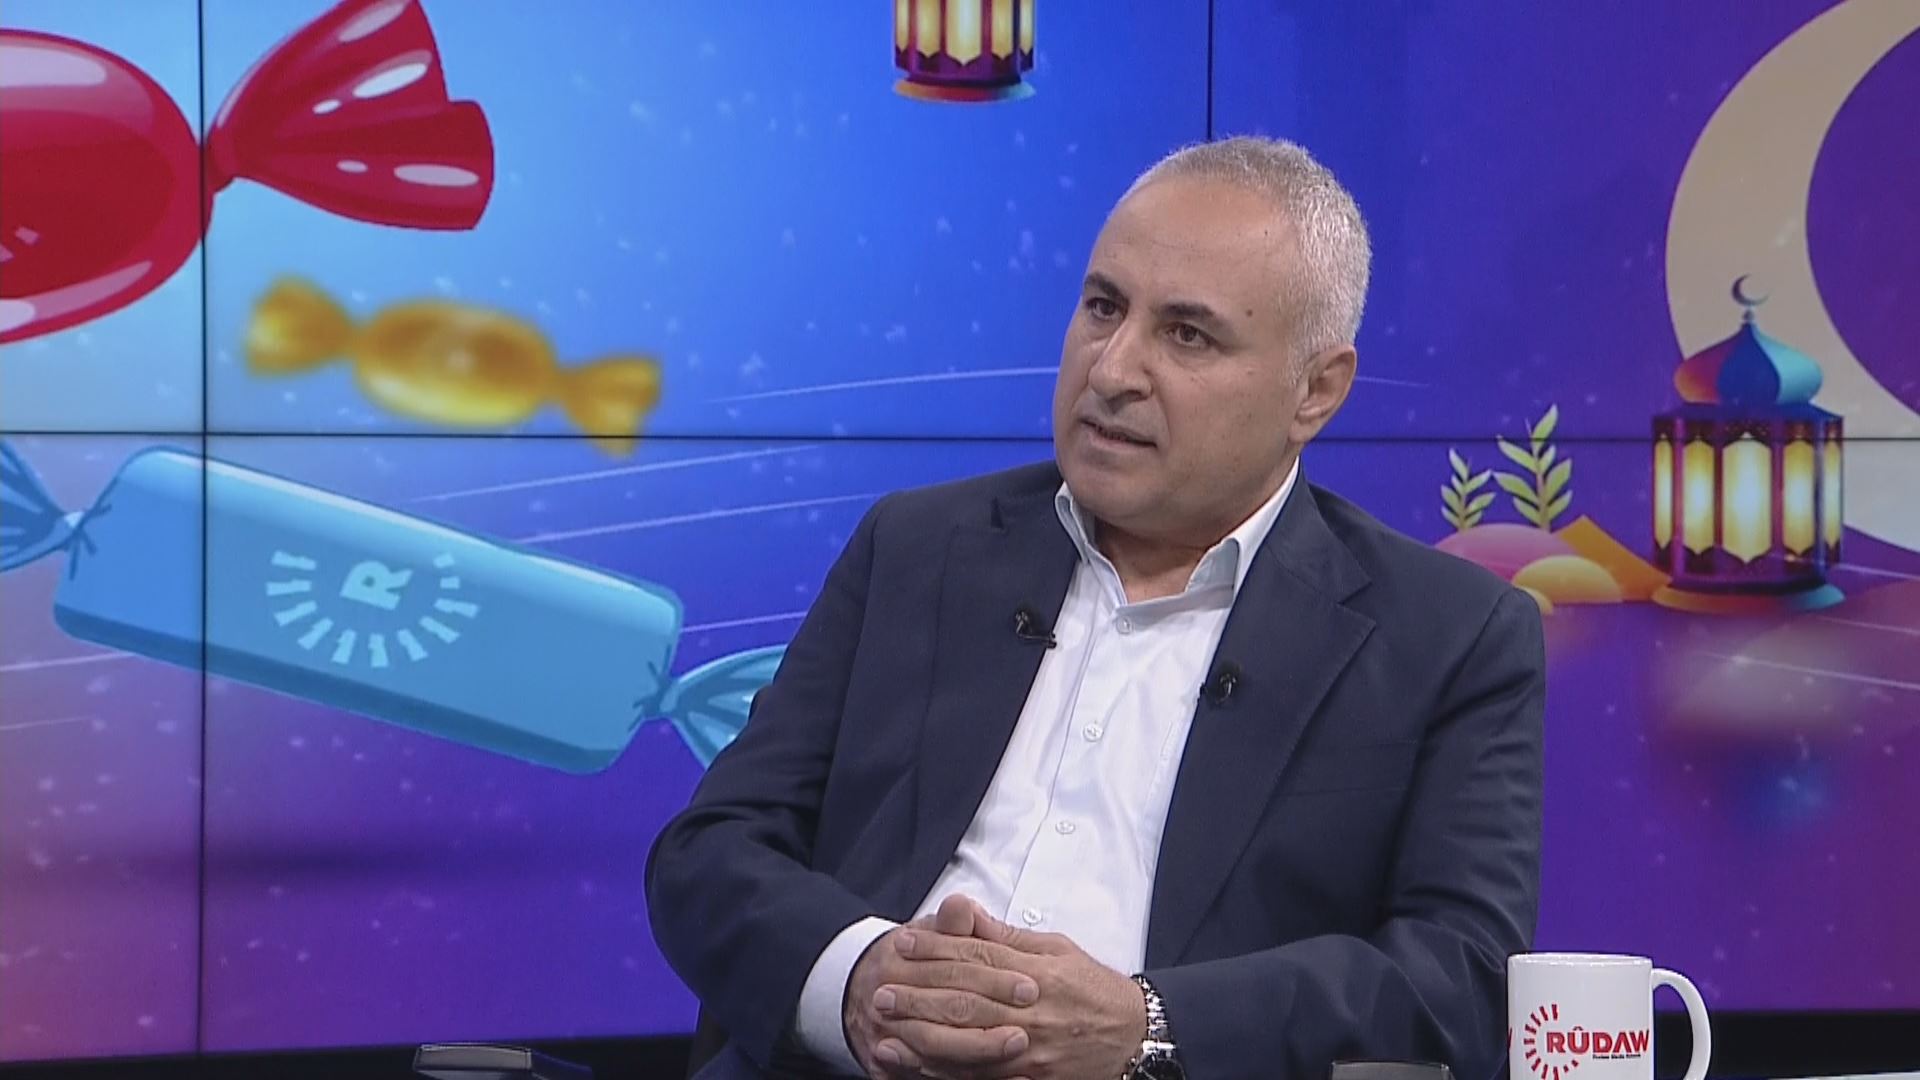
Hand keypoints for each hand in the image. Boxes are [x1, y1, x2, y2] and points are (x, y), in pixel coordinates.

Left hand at [873, 898, 1146, 1079]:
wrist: (1135, 1037)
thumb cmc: (1094, 989)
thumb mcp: (1057, 949)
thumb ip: (1007, 937)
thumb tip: (965, 912)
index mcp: (1037, 973)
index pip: (977, 958)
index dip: (936, 949)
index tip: (903, 943)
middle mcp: (1031, 1011)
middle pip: (964, 1000)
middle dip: (918, 994)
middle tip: (881, 987)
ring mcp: (1029, 1050)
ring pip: (966, 1041)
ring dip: (921, 1033)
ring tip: (885, 1025)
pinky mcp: (1028, 1078)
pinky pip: (978, 1076)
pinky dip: (943, 1069)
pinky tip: (915, 1063)